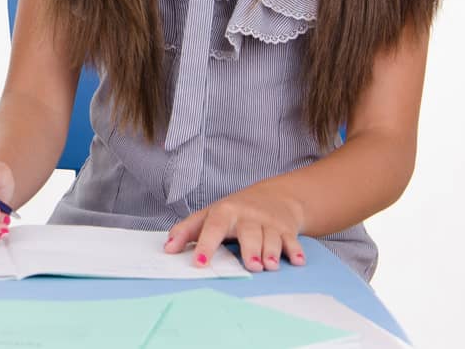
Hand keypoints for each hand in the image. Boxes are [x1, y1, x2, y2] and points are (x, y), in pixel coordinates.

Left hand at [163, 181, 306, 272]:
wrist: (274, 197)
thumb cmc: (235, 211)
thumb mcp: (209, 215)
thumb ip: (187, 230)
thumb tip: (167, 248)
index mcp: (224, 211)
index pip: (213, 228)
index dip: (205, 245)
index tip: (199, 263)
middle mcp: (248, 216)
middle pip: (249, 232)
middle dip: (250, 248)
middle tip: (251, 265)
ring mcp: (269, 222)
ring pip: (271, 237)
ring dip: (271, 252)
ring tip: (269, 266)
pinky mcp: (287, 229)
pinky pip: (292, 240)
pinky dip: (296, 251)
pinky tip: (297, 261)